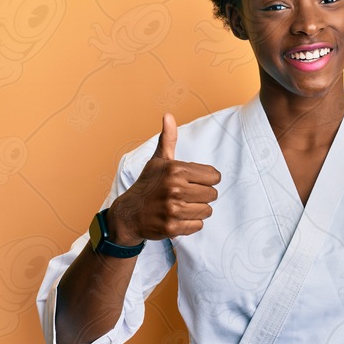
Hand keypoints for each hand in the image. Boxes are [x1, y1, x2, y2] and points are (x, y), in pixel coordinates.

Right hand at [107, 113, 220, 241]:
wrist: (129, 214)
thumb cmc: (148, 185)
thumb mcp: (158, 160)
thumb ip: (168, 139)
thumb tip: (168, 115)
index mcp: (175, 170)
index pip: (214, 176)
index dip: (207, 180)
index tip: (194, 182)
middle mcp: (175, 189)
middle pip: (213, 195)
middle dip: (202, 195)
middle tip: (186, 195)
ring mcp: (173, 210)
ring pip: (207, 211)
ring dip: (197, 210)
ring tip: (182, 206)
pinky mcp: (172, 228)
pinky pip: (198, 226)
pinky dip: (191, 224)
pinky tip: (178, 217)